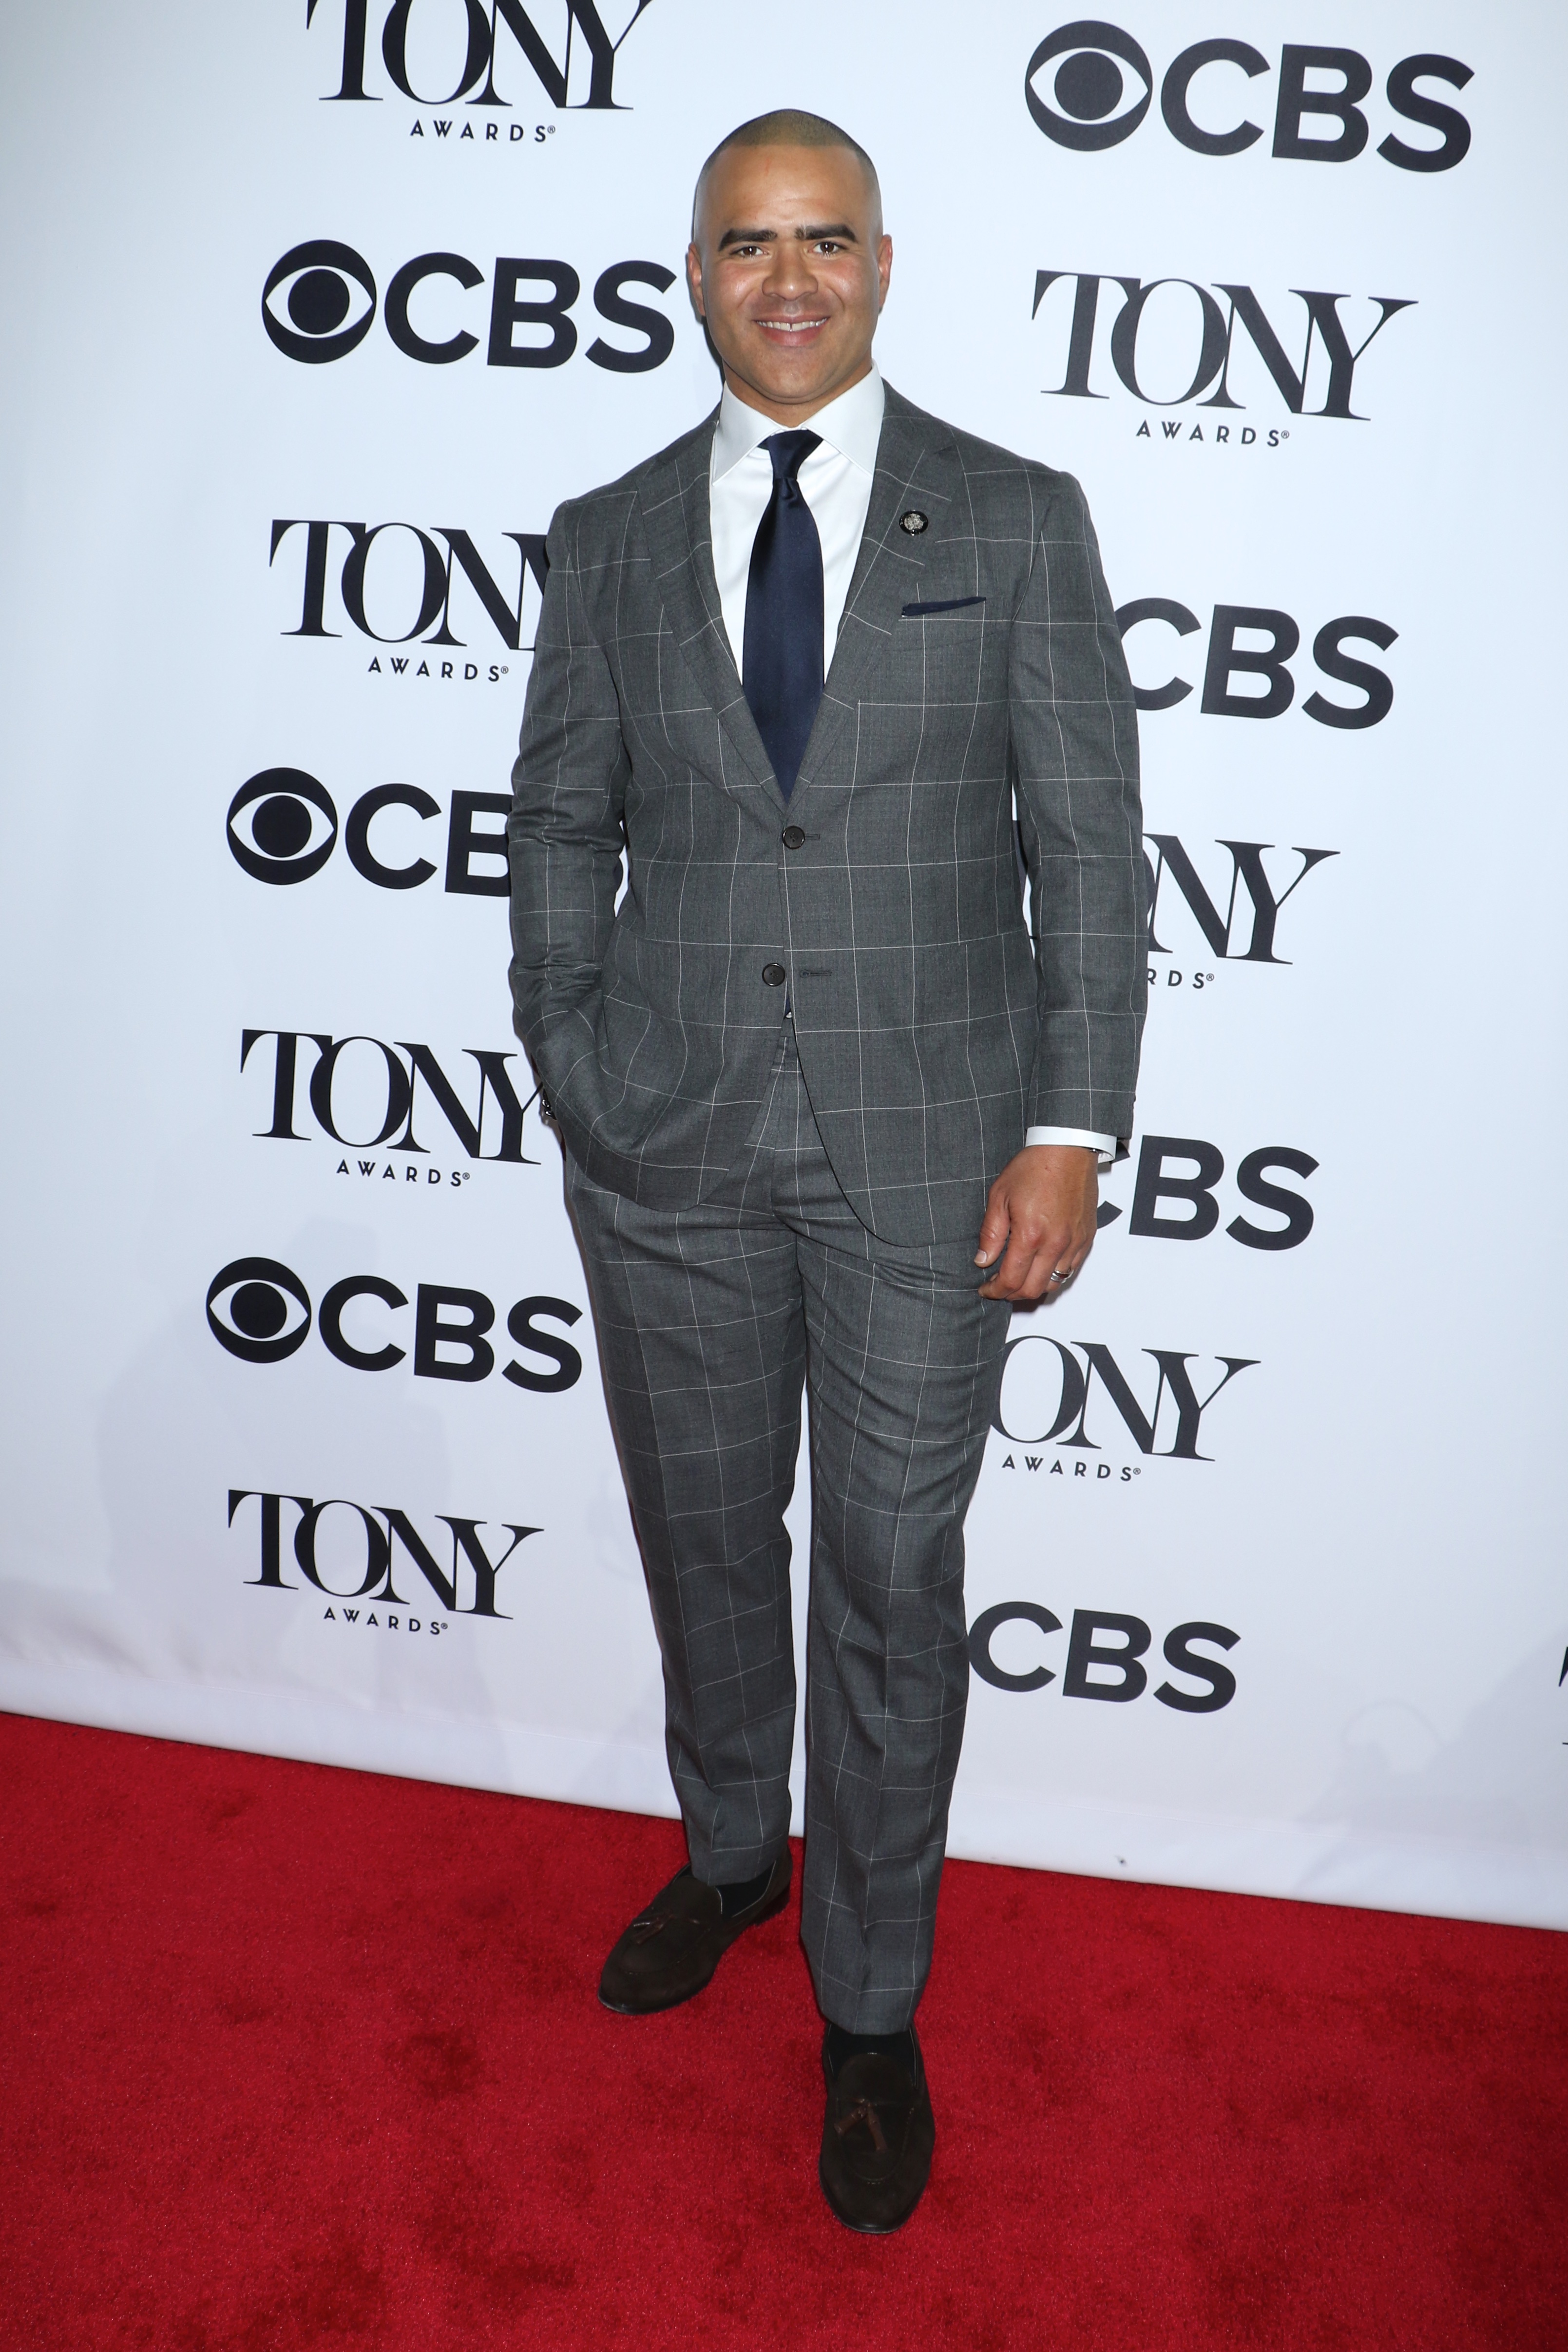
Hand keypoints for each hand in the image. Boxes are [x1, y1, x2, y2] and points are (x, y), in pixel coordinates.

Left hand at [975, 1145, 1097, 1301]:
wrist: (1067, 1149)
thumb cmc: (1034, 1167)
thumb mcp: (1000, 1197)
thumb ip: (991, 1234)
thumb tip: (983, 1260)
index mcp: (1031, 1235)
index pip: (1011, 1280)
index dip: (995, 1291)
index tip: (986, 1289)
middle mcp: (1056, 1244)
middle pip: (1033, 1289)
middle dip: (1012, 1294)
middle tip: (999, 1287)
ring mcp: (1074, 1242)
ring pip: (1055, 1283)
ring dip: (1034, 1287)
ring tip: (1020, 1277)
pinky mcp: (1086, 1237)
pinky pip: (1071, 1268)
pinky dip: (1054, 1274)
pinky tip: (1041, 1264)